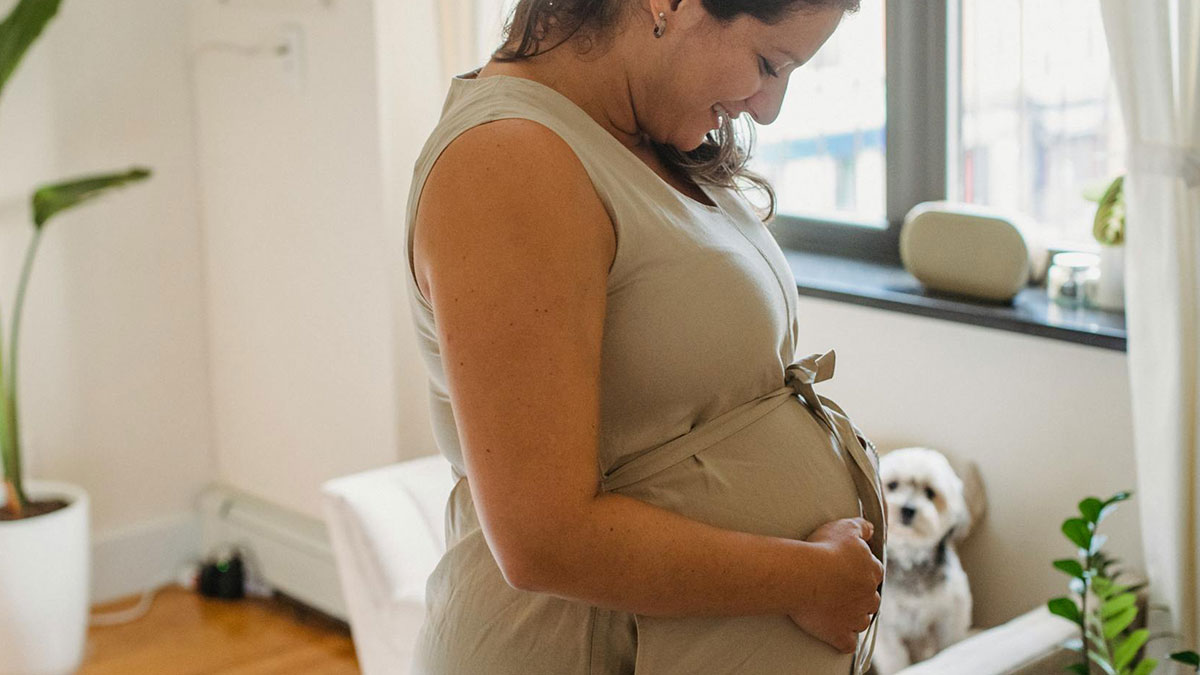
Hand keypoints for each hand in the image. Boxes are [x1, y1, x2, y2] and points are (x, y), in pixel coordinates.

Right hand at [788, 517, 882, 653]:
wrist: (805, 576)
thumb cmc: (824, 549)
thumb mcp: (845, 527)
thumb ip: (861, 527)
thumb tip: (870, 528)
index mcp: (872, 571)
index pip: (874, 571)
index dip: (861, 570)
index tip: (847, 568)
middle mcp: (869, 596)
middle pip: (870, 599)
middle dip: (859, 596)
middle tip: (839, 589)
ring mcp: (855, 617)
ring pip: (861, 621)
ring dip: (852, 617)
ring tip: (835, 610)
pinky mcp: (840, 634)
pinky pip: (847, 643)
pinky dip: (842, 639)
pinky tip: (835, 634)